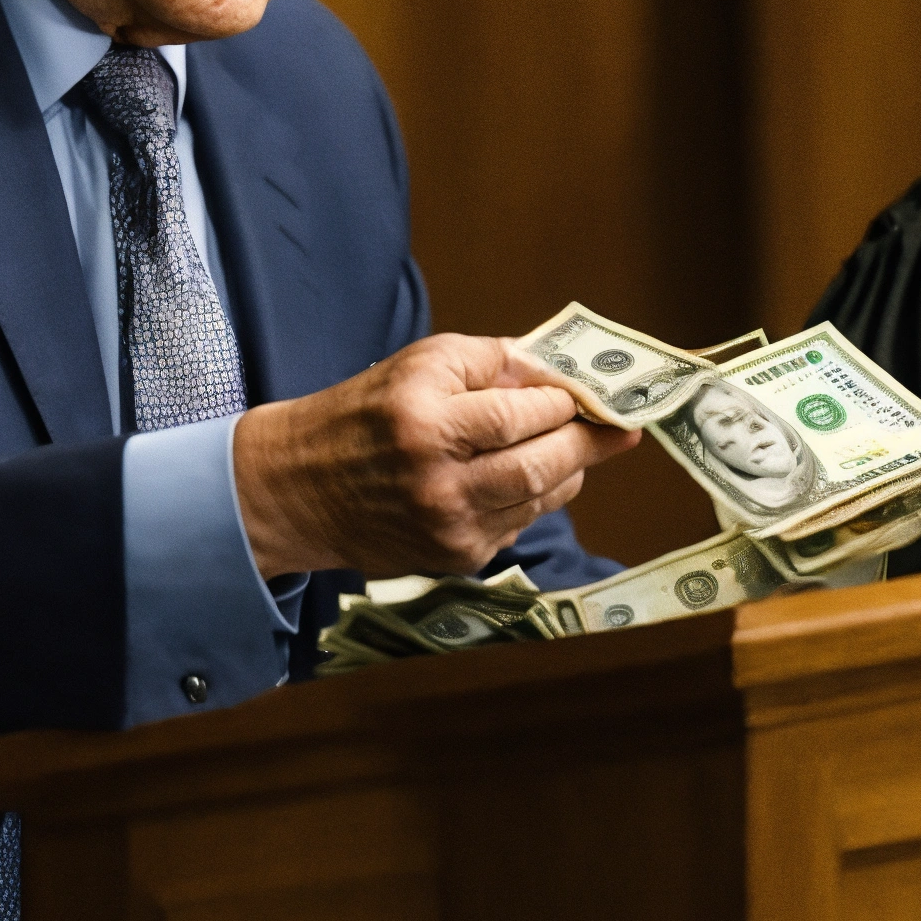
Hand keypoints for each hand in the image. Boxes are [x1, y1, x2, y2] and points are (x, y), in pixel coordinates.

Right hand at [232, 334, 639, 578]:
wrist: (300, 488)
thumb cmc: (366, 413)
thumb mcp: (421, 363)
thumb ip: (494, 361)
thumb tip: (561, 372)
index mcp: (427, 423)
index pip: (523, 413)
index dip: (565, 400)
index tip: (592, 391)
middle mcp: (438, 483)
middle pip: (544, 464)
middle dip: (589, 441)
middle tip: (620, 427)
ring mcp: (448, 529)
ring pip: (540, 498)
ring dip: (570, 469)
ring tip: (582, 444)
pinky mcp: (454, 559)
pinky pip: (519, 524)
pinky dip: (535, 497)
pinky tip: (529, 475)